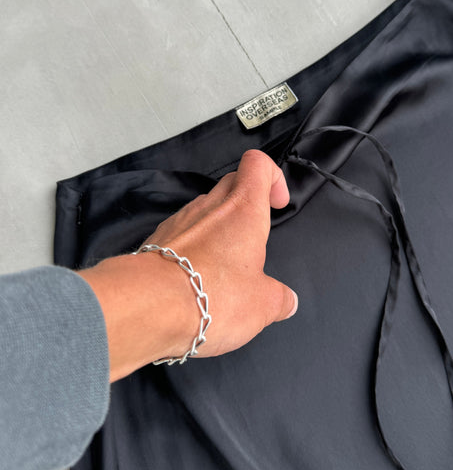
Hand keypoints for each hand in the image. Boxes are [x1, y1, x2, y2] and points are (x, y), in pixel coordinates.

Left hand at [78, 149, 297, 381]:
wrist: (147, 305)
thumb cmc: (213, 295)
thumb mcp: (261, 305)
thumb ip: (279, 299)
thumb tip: (287, 301)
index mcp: (243, 210)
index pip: (258, 164)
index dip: (272, 177)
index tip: (277, 204)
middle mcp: (210, 206)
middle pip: (232, 182)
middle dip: (247, 201)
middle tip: (253, 237)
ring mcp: (180, 220)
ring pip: (205, 208)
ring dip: (218, 226)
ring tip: (223, 265)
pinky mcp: (157, 239)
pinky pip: (182, 232)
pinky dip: (193, 246)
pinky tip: (194, 277)